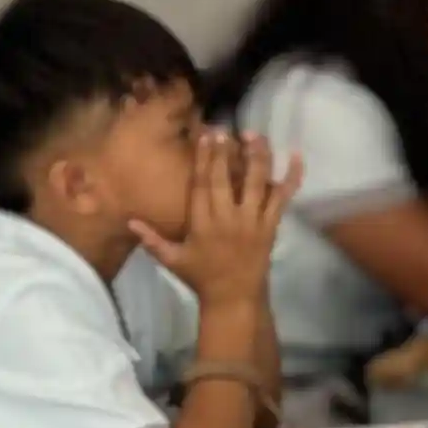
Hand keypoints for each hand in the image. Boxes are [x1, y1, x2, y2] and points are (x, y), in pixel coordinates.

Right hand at [132, 130, 300, 312]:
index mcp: (203, 223)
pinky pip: (283, 199)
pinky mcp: (271, 226)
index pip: (203, 184)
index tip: (206, 137)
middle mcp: (228, 218)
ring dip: (258, 157)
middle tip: (225, 129)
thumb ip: (151, 239)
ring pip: (258, 183)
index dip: (204, 158)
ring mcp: (253, 221)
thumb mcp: (172, 260)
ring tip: (255, 135)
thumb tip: (130, 220)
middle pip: (227, 178)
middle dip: (226, 152)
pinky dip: (292, 178)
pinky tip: (297, 157)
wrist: (234, 298)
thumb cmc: (201, 277)